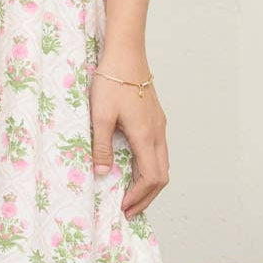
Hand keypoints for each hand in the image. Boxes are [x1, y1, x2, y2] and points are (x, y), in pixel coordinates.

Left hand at [90, 59, 168, 217]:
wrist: (126, 53)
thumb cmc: (111, 81)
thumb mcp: (100, 116)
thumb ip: (102, 146)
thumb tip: (103, 174)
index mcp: (146, 136)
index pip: (151, 178)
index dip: (139, 197)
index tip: (124, 207)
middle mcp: (158, 133)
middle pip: (162, 176)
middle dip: (147, 196)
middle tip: (129, 209)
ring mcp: (159, 125)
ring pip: (162, 163)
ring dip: (149, 183)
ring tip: (131, 194)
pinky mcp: (155, 118)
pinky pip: (158, 151)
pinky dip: (149, 168)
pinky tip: (134, 168)